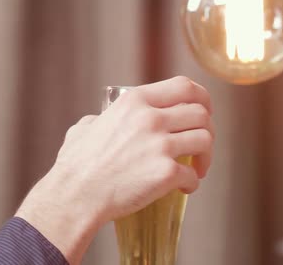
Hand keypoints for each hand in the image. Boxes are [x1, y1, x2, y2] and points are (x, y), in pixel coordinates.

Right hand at [16, 76, 213, 263]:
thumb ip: (100, 119)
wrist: (75, 195)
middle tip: (199, 146)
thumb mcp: (86, 127)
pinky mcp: (165, 173)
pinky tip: (182, 188)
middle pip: (201, 113)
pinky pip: (193, 175)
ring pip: (205, 140)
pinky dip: (192, 183)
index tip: (202, 111)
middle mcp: (150, 118)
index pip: (184, 87)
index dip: (201, 98)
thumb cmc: (75, 165)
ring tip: (195, 168)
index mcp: (134, 101)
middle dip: (207, 130)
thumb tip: (101, 121)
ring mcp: (159, 145)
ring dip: (205, 156)